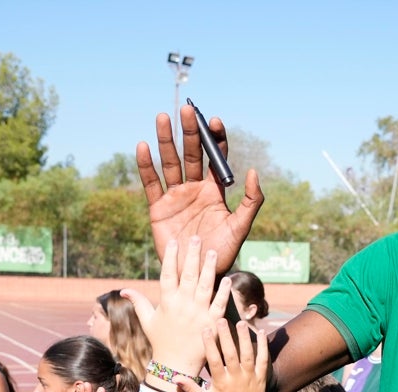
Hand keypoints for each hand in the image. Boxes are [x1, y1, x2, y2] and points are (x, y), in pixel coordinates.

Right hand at [123, 236, 231, 384]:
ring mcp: (198, 313)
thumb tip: (123, 290)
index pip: (168, 273)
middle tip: (196, 238)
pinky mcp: (212, 322)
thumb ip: (138, 302)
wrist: (176, 365)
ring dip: (209, 267)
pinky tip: (226, 278)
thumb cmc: (161, 341)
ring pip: (205, 285)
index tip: (174, 241)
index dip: (171, 256)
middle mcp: (183, 305)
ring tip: (213, 252)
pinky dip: (223, 291)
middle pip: (188, 274)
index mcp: (167, 302)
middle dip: (192, 255)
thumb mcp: (147, 321)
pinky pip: (219, 303)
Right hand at [136, 107, 263, 272]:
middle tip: (186, 110)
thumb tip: (253, 171)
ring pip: (170, 162)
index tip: (214, 120)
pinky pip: (151, 183)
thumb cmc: (222, 252)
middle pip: (191, 153)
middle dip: (189, 132)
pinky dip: (146, 165)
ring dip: (165, 140)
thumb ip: (252, 201)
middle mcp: (194, 188)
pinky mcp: (158, 207)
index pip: (215, 157)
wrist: (198, 274)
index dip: (214, 138)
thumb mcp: (241, 226)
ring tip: (162, 117)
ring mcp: (175, 196)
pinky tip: (143, 146)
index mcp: (214, 190)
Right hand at [179, 319, 267, 391]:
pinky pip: (263, 360)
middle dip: (226, 336)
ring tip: (241, 322)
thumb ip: (190, 388)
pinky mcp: (261, 378)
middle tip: (221, 320)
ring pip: (248, 354)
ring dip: (245, 337)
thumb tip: (174, 377)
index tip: (205, 330)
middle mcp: (236, 378)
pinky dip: (263, 346)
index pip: (214, 361)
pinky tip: (261, 332)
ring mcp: (250, 377)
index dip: (209, 345)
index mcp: (221, 383)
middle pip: (232, 354)